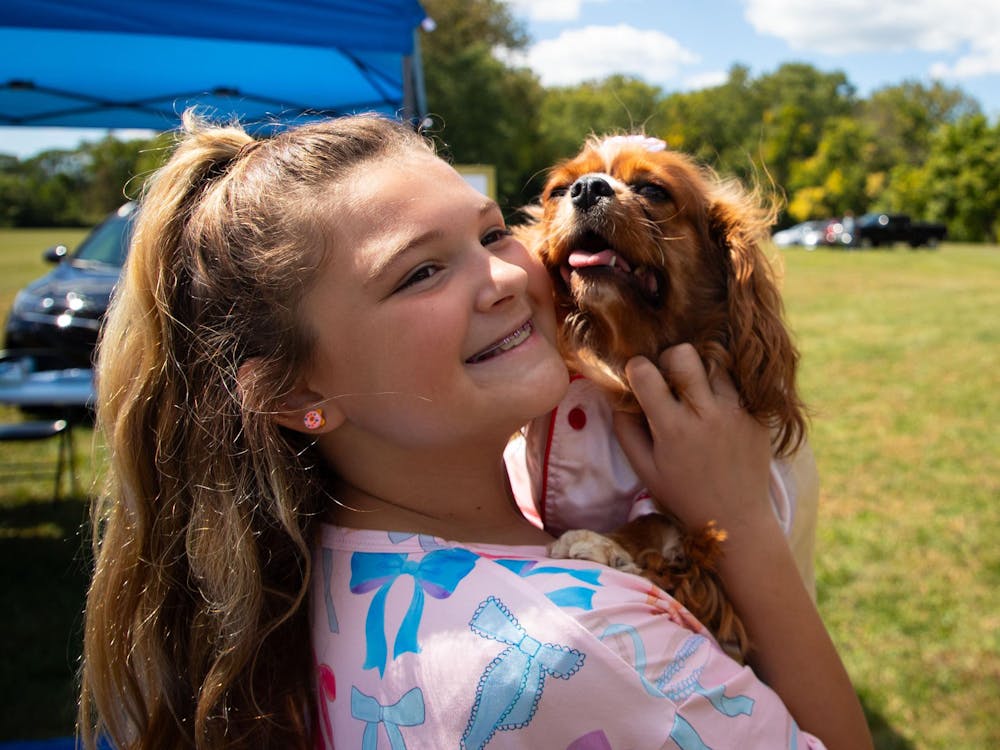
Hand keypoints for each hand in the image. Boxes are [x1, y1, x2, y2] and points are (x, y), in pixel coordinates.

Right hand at [613, 344, 772, 531]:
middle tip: (671, 381)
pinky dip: (725, 388)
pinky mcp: (757, 415)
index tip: (640, 379)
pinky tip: (719, 407)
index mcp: (672, 428)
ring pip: (715, 363)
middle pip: (684, 354)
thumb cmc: (683, 495)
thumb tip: (618, 397)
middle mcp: (705, 413)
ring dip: (701, 373)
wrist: (735, 518)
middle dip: (670, 360)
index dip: (637, 369)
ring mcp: (736, 411)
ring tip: (699, 395)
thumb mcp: (645, 470)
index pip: (646, 373)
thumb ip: (626, 431)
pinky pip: (740, 383)